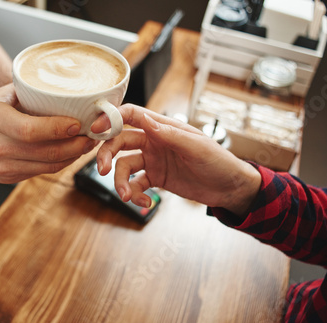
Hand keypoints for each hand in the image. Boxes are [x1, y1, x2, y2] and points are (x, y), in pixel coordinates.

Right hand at [0, 84, 97, 183]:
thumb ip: (20, 93)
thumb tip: (51, 86)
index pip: (31, 130)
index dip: (59, 129)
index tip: (78, 123)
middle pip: (47, 152)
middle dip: (76, 146)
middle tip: (93, 135)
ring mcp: (4, 168)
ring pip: (48, 166)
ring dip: (72, 157)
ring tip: (87, 144)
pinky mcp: (9, 179)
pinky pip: (41, 172)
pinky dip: (59, 163)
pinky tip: (70, 154)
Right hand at [95, 104, 260, 216]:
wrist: (229, 188)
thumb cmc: (218, 161)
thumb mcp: (196, 146)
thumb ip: (169, 134)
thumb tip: (144, 119)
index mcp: (162, 127)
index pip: (131, 115)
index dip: (111, 118)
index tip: (96, 129)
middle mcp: (153, 141)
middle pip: (119, 142)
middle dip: (107, 155)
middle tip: (103, 170)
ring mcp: (152, 161)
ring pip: (124, 166)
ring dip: (120, 182)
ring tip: (126, 196)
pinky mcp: (155, 179)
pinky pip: (136, 185)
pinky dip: (136, 195)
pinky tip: (145, 202)